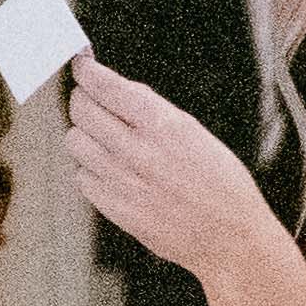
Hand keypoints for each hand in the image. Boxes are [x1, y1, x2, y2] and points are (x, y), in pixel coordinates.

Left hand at [60, 58, 276, 281]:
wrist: (230, 237)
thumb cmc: (220, 184)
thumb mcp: (194, 132)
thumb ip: (152, 110)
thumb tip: (116, 88)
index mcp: (163, 125)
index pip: (105, 86)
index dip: (87, 72)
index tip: (82, 67)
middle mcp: (138, 151)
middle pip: (81, 110)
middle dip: (83, 100)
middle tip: (89, 101)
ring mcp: (122, 181)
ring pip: (74, 141)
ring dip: (84, 135)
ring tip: (105, 140)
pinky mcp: (114, 208)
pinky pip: (81, 177)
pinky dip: (90, 170)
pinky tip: (111, 171)